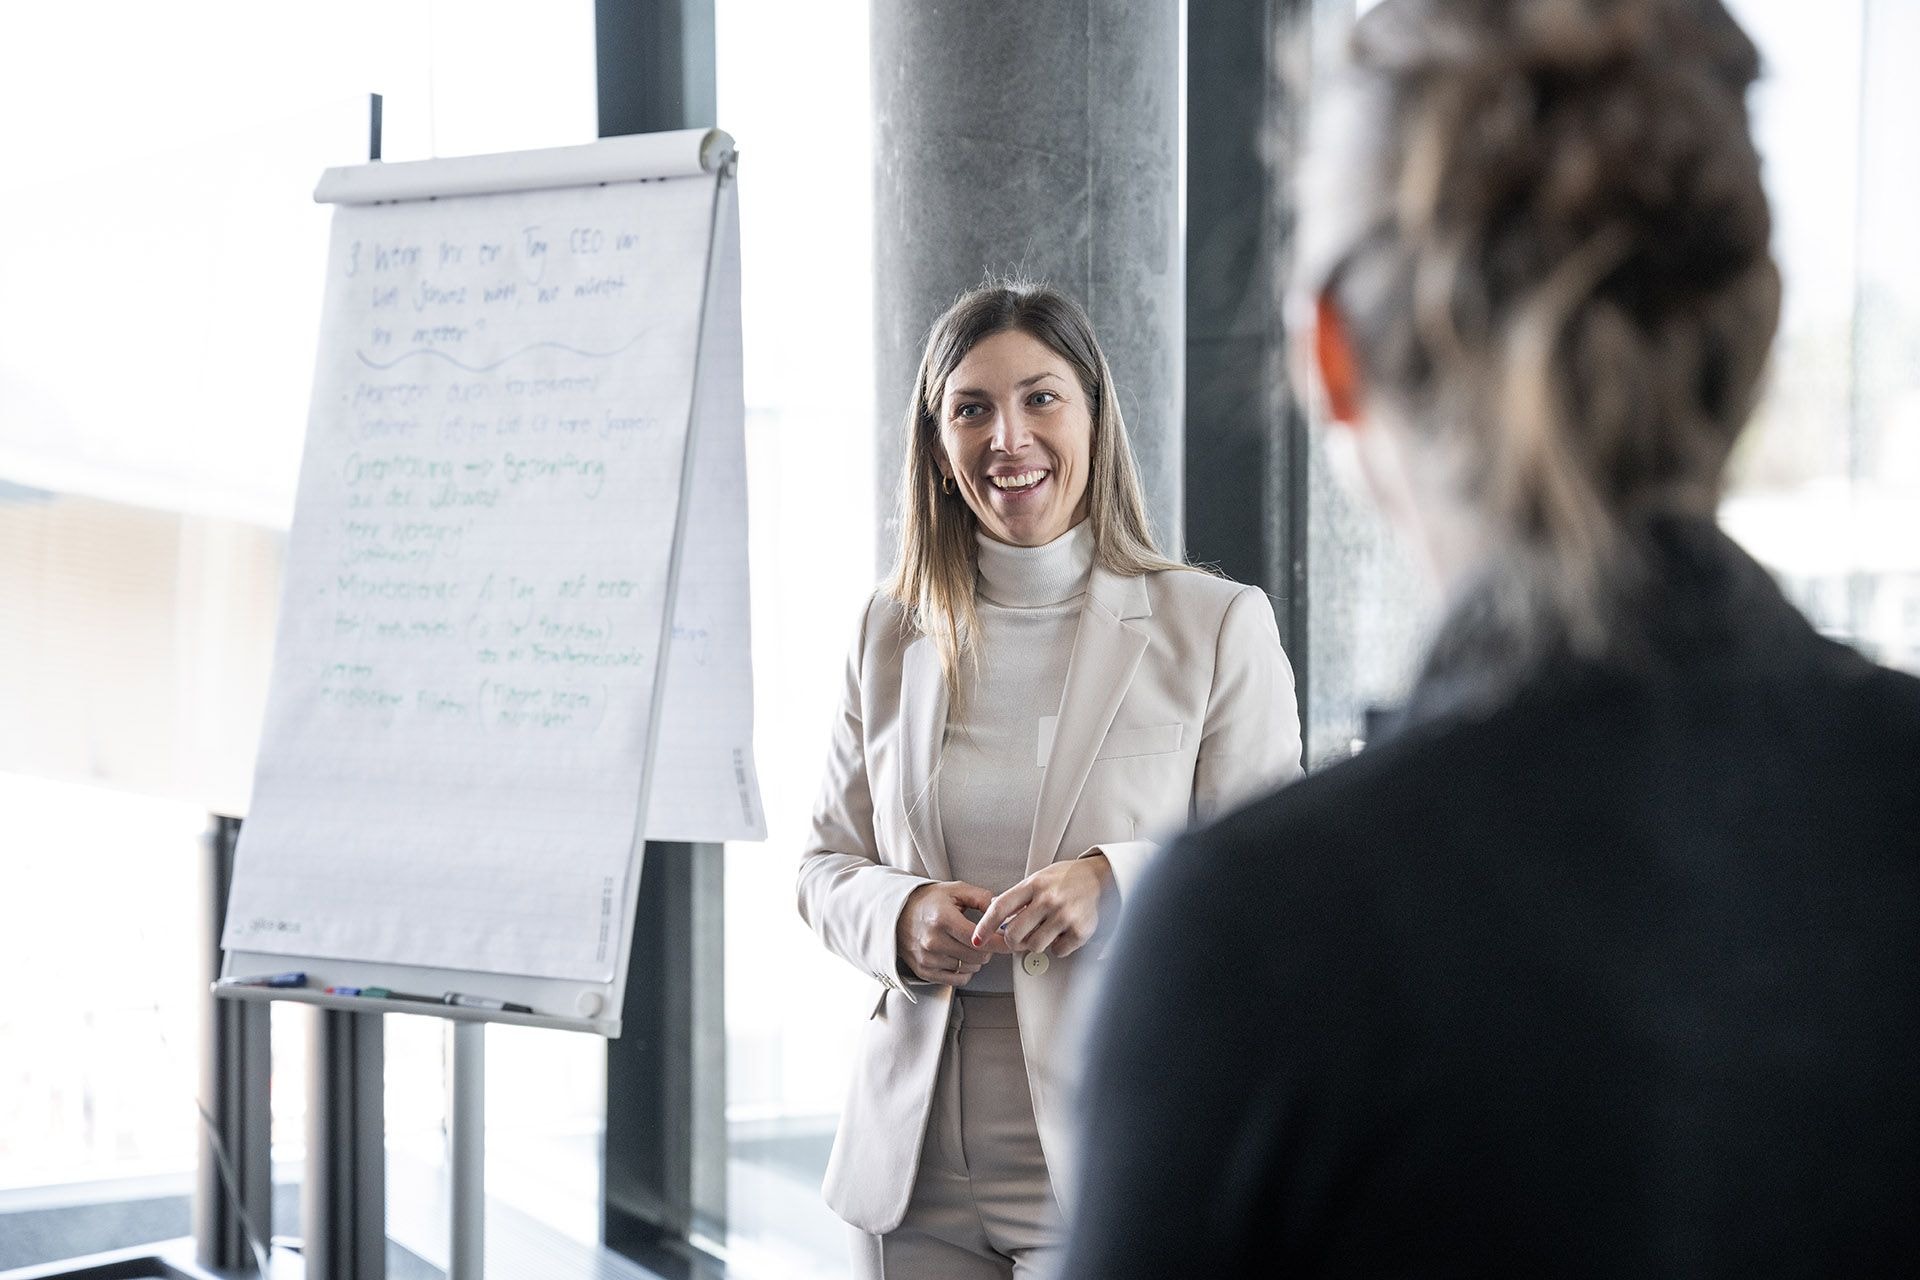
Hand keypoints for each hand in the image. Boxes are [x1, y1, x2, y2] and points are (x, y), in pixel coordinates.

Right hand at [896, 880, 1010, 985]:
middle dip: (989, 949)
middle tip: (987, 939)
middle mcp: (933, 941)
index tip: (1010, 942)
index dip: (999, 942)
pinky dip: (964, 971)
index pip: (979, 939)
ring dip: (976, 959)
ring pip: (970, 968)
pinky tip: (960, 956)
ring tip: (968, 944)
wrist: (897, 912)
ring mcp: (927, 958)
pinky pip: (957, 980)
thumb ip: (982, 898)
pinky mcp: (924, 971)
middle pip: (978, 956)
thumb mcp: (955, 890)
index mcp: (942, 919)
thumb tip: (1003, 912)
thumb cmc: (928, 901)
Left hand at [972, 855, 1111, 959]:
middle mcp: (1048, 899)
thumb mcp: (1038, 878)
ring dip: (1035, 943)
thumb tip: (993, 911)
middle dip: (1012, 940)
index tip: (977, 938)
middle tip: (1017, 938)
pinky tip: (1060, 934)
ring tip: (1044, 931)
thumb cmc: (1067, 878)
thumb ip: (1017, 896)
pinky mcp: (1080, 930)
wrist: (1100, 877)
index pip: (1000, 908)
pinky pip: (1058, 951)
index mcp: (1034, 884)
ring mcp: (1065, 915)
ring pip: (1034, 946)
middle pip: (1014, 934)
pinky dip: (1057, 947)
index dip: (985, 926)